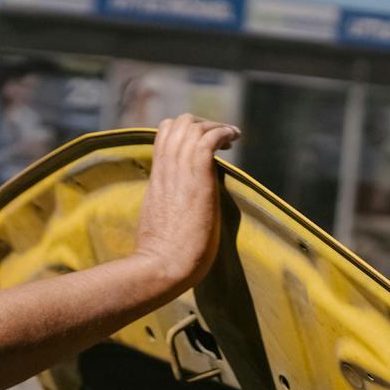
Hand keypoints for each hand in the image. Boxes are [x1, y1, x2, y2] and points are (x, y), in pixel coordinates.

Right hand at [132, 114, 240, 293]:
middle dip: (202, 125)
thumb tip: (178, 208)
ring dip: (216, 127)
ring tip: (232, 136)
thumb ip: (168, 205)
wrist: (163, 265)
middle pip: (177, 124)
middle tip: (221, 139)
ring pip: (192, 126)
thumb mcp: (159, 220)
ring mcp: (179, 170)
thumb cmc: (162, 256)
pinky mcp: (197, 176)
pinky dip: (223, 132)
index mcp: (156, 179)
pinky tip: (233, 139)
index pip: (164, 137)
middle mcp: (165, 169)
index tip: (203, 145)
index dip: (183, 134)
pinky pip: (208, 138)